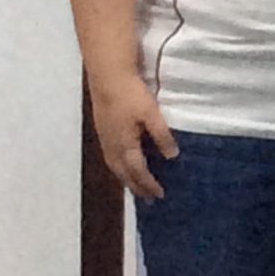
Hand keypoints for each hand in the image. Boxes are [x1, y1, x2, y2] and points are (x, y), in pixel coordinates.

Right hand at [90, 74, 177, 198]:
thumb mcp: (151, 114)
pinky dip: (119, 168)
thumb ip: (161, 135)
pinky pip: (111, 158)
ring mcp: (104, 139)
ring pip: (114, 167)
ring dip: (126, 179)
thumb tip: (172, 156)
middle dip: (136, 187)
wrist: (108, 76)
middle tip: (148, 199)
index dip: (148, 184)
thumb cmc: (131, 94)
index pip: (138, 171)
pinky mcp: (102, 130)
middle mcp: (111, 146)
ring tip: (136, 188)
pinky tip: (124, 165)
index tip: (159, 195)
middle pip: (123, 174)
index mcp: (124, 144)